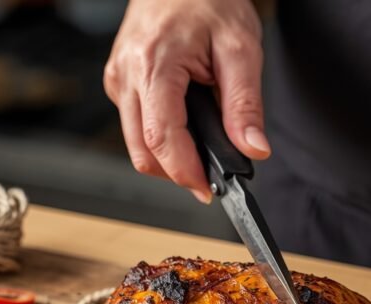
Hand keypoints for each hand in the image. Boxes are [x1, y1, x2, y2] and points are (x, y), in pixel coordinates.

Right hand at [103, 0, 268, 202]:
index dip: (185, 173)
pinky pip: (134, 127)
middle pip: (142, 151)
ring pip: (135, 145)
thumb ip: (245, 104)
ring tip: (202, 152)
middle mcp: (126, 75)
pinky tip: (185, 129)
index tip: (209, 189)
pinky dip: (160, 140)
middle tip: (211, 178)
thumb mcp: (240, 48)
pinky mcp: (118, 83)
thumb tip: (253, 149)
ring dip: (167, 159)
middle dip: (177, 173)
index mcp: (154, 65)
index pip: (161, 138)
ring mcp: (117, 79)